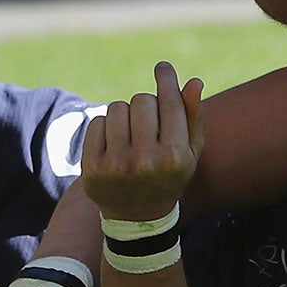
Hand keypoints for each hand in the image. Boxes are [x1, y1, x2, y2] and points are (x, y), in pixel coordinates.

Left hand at [82, 61, 204, 221]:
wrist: (137, 218)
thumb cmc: (169, 176)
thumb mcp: (190, 152)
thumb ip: (193, 116)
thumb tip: (193, 81)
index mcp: (174, 156)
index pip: (169, 102)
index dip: (166, 79)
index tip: (162, 67)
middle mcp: (146, 161)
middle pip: (142, 100)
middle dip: (146, 106)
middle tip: (148, 124)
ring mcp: (116, 165)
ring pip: (117, 108)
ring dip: (125, 115)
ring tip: (131, 135)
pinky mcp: (92, 167)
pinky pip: (97, 122)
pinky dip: (106, 127)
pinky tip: (114, 144)